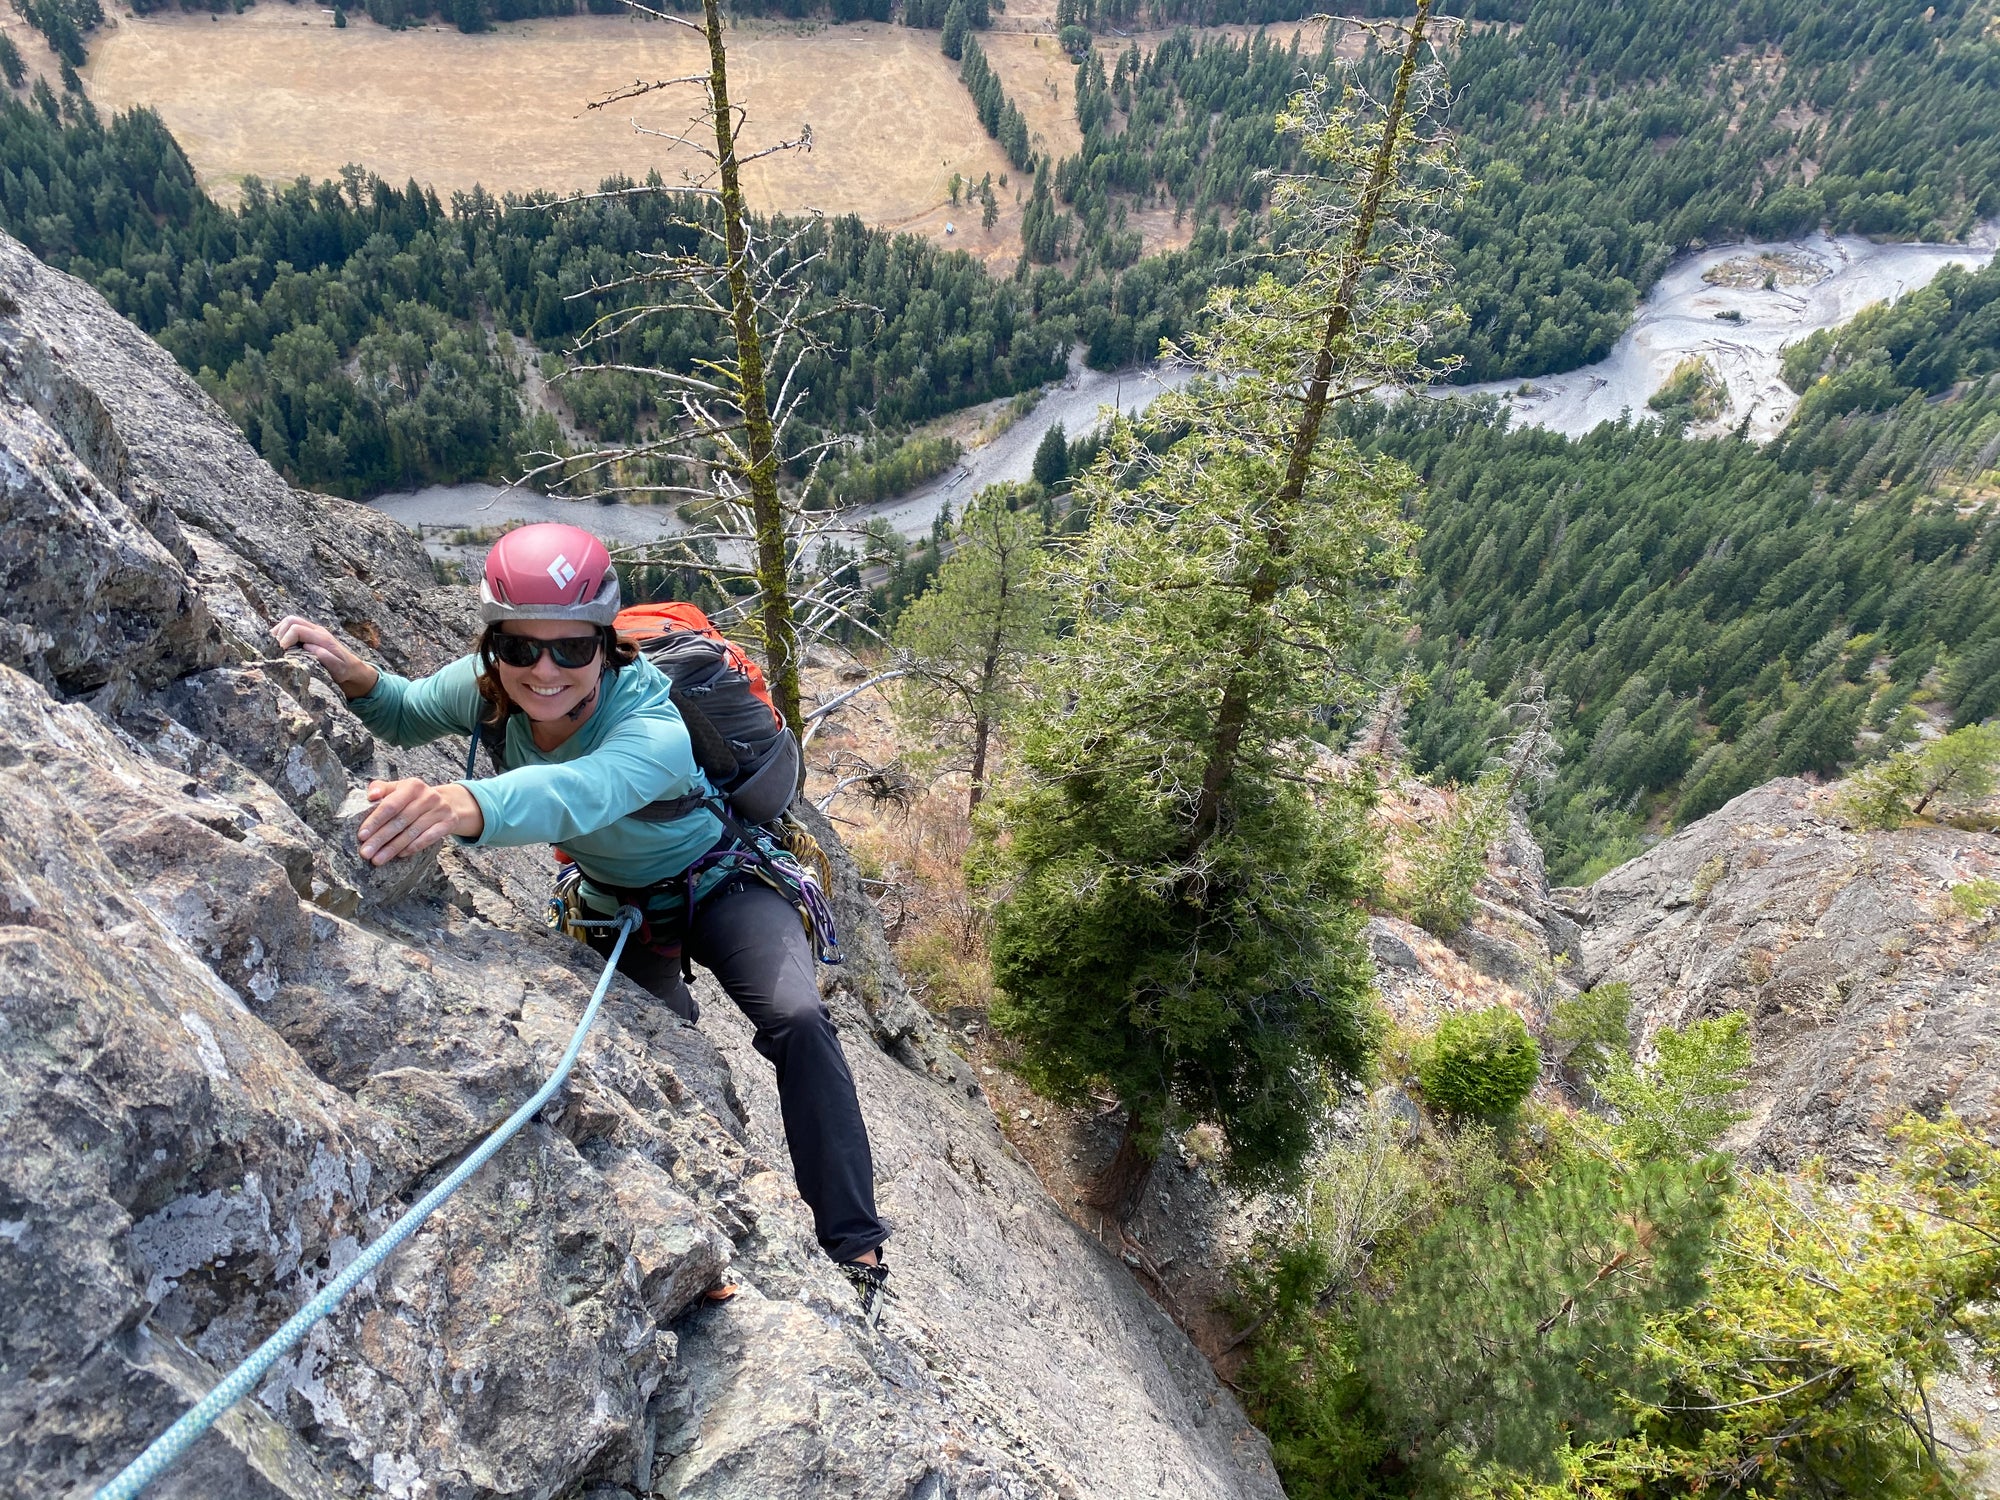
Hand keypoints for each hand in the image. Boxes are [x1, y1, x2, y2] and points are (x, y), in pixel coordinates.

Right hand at [271, 616, 378, 698]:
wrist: (351, 667)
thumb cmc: (344, 670)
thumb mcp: (338, 669)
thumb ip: (325, 658)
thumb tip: (308, 647)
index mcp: (322, 638)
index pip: (297, 629)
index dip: (286, 639)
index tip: (282, 652)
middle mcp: (317, 630)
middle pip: (291, 620)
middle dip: (280, 633)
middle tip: (277, 649)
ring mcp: (313, 630)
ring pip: (290, 621)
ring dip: (280, 631)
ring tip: (276, 646)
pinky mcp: (309, 634)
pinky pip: (292, 626)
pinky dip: (283, 633)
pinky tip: (281, 645)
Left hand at [357, 779, 483, 864]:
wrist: (448, 803)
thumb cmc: (414, 798)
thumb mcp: (399, 788)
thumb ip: (382, 788)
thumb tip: (371, 795)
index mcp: (413, 786)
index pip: (390, 805)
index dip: (375, 821)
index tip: (362, 835)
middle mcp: (428, 796)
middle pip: (400, 821)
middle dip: (380, 839)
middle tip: (366, 853)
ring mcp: (440, 810)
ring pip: (412, 832)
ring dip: (393, 848)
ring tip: (378, 859)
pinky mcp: (448, 823)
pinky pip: (428, 838)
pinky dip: (413, 847)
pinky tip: (400, 855)